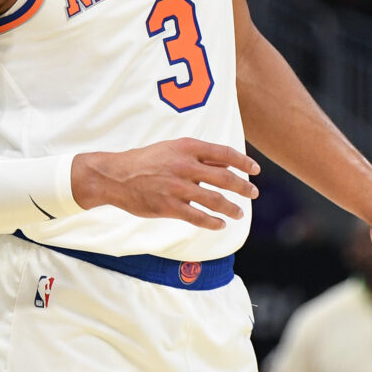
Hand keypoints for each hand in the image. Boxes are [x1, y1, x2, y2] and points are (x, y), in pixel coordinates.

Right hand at [71, 137, 259, 228]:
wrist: (115, 176)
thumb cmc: (146, 161)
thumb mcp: (171, 149)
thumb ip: (198, 157)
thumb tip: (227, 166)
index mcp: (186, 147)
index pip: (224, 153)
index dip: (243, 162)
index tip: (255, 170)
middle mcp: (184, 165)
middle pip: (224, 178)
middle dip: (243, 187)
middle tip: (253, 193)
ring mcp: (176, 187)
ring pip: (214, 200)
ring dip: (231, 208)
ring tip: (239, 213)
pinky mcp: (168, 206)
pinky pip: (198, 217)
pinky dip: (213, 222)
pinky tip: (220, 225)